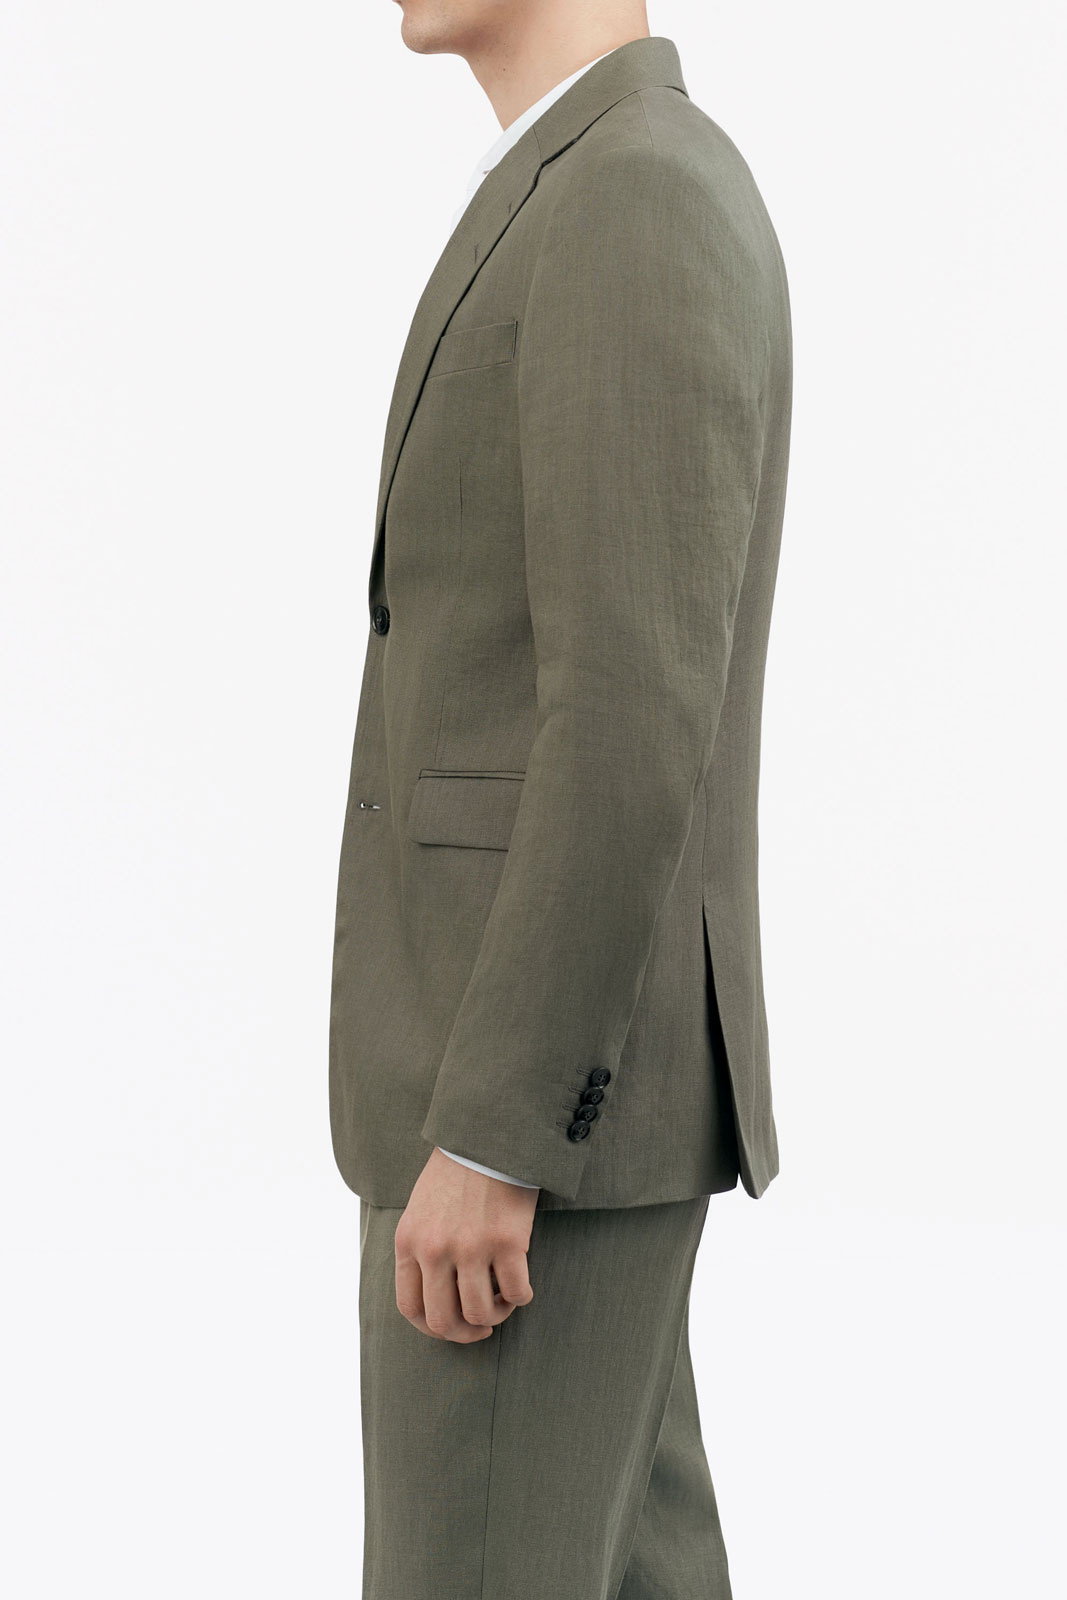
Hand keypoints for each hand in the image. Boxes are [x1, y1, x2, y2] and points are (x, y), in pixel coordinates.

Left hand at [394, 1146, 538, 1342]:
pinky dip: (521, 1297)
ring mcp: (471, 1248)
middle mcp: (435, 1250)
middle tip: (482, 1326)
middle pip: (442, 1321)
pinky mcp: (507, 1242)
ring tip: (503, 1300)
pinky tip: (521, 1285)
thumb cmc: (455, 1173)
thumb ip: (420, 1250)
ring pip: (479, 1313)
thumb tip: (434, 1296)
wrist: (488, 1138)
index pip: (410, 1308)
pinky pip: (516, 1293)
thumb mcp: (419, 1211)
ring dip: (495, 1314)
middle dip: (464, 1333)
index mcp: (408, 1242)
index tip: (452, 1327)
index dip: (432, 1328)